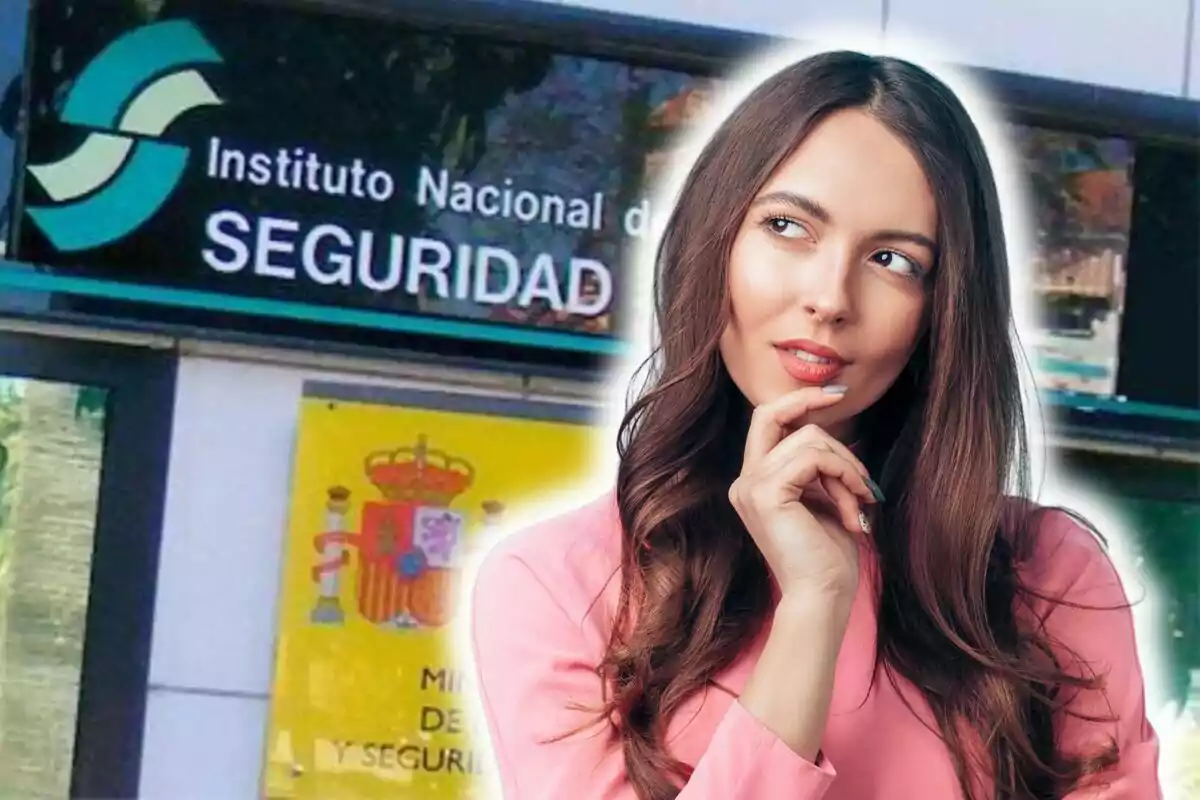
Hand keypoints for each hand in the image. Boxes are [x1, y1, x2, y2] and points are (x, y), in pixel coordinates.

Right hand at [728, 387, 880, 602]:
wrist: (822, 598)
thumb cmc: (827, 558)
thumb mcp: (822, 500)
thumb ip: (816, 468)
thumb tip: (830, 434)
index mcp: (753, 484)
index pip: (765, 422)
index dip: (796, 402)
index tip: (833, 395)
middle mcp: (744, 482)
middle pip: (771, 415)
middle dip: (811, 405)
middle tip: (843, 403)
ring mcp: (750, 486)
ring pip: (808, 439)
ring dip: (846, 466)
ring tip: (860, 500)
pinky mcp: (767, 493)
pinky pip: (815, 458)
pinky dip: (845, 474)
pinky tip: (855, 505)